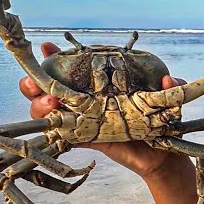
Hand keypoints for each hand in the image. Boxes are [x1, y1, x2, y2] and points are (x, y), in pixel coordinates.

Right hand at [20, 41, 188, 179]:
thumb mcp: (167, 102)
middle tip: (36, 83)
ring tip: (51, 104)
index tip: (47, 47)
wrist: (161, 156)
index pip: (70, 66)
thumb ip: (169, 88)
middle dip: (34, 83)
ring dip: (40, 106)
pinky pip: (60, 135)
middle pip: (47, 88)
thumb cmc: (161, 122)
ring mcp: (82, 120)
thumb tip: (168, 80)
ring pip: (47, 111)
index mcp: (98, 84)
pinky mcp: (85, 140)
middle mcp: (85, 99)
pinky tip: (54, 126)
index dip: (53, 56)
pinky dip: (53, 130)